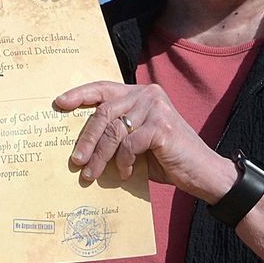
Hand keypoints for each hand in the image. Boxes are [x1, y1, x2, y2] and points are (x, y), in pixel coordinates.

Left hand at [52, 81, 236, 202]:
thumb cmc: (168, 159)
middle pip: (104, 112)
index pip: (104, 88)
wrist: (205, 174)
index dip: (80, 94)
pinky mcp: (162, 127)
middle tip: (76, 161)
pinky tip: (124, 173)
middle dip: (86, 139)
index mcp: (141, 93)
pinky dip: (123, 162)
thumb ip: (118, 133)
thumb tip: (81, 143)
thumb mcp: (138, 142)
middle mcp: (148, 94)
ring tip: (91, 174)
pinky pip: (129, 145)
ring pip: (113, 131)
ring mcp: (156, 108)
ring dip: (99, 156)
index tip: (59, 104)